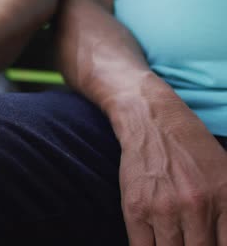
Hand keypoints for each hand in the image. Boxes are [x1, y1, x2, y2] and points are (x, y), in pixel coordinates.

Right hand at [118, 101, 226, 244]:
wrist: (153, 121)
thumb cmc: (192, 150)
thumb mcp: (226, 177)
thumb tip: (220, 238)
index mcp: (226, 199)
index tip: (207, 243)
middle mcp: (197, 207)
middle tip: (188, 240)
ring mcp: (164, 209)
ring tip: (172, 240)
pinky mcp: (136, 209)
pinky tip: (152, 242)